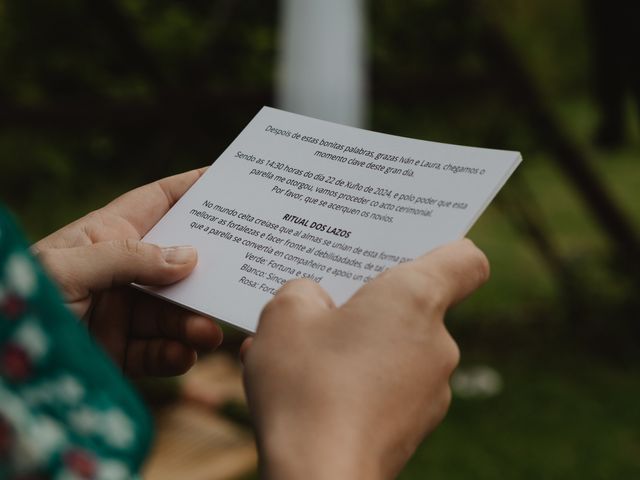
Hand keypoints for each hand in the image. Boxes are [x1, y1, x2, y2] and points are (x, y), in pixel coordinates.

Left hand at [32, 168, 222, 376]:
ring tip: (207, 331)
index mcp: (107, 234)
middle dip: (208, 270)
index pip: (160, 201)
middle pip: (179, 264)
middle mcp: (122, 270)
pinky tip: (184, 354)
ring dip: (194, 321)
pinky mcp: (120, 351)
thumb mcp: (67, 267)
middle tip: (239, 274)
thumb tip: (190, 257)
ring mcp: (123, 312)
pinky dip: (175, 355)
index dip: (194, 189)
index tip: (232, 183)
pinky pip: (158, 352)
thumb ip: (129, 258)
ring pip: (173, 312)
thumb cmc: (16, 296)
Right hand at [242, 239, 488, 479]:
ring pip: (396, 347)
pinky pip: (389, 385)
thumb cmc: (305, 386)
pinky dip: (360, 381)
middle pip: (416, 304)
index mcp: (414, 299)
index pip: (465, 258)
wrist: (318, 478)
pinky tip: (314, 391)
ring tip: (305, 353)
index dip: (444, 245)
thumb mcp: (284, 316)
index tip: (410, 250)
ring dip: (358, 344)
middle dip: (371, 302)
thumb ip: (302, 290)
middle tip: (325, 303)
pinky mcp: (414, 426)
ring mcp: (431, 389)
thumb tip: (313, 298)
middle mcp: (436, 342)